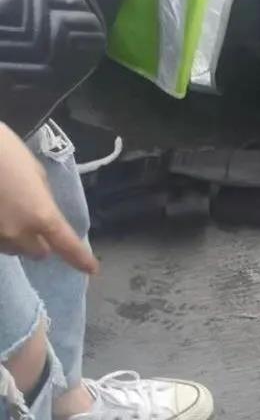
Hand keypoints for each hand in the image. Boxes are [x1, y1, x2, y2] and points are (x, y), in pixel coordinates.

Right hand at [0, 124, 97, 272]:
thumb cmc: (4, 151)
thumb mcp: (35, 172)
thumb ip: (43, 198)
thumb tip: (41, 210)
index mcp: (42, 215)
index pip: (68, 246)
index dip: (81, 259)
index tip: (91, 268)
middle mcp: (19, 233)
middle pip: (38, 252)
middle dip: (40, 241)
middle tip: (33, 221)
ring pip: (13, 249)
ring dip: (16, 238)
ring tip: (7, 211)